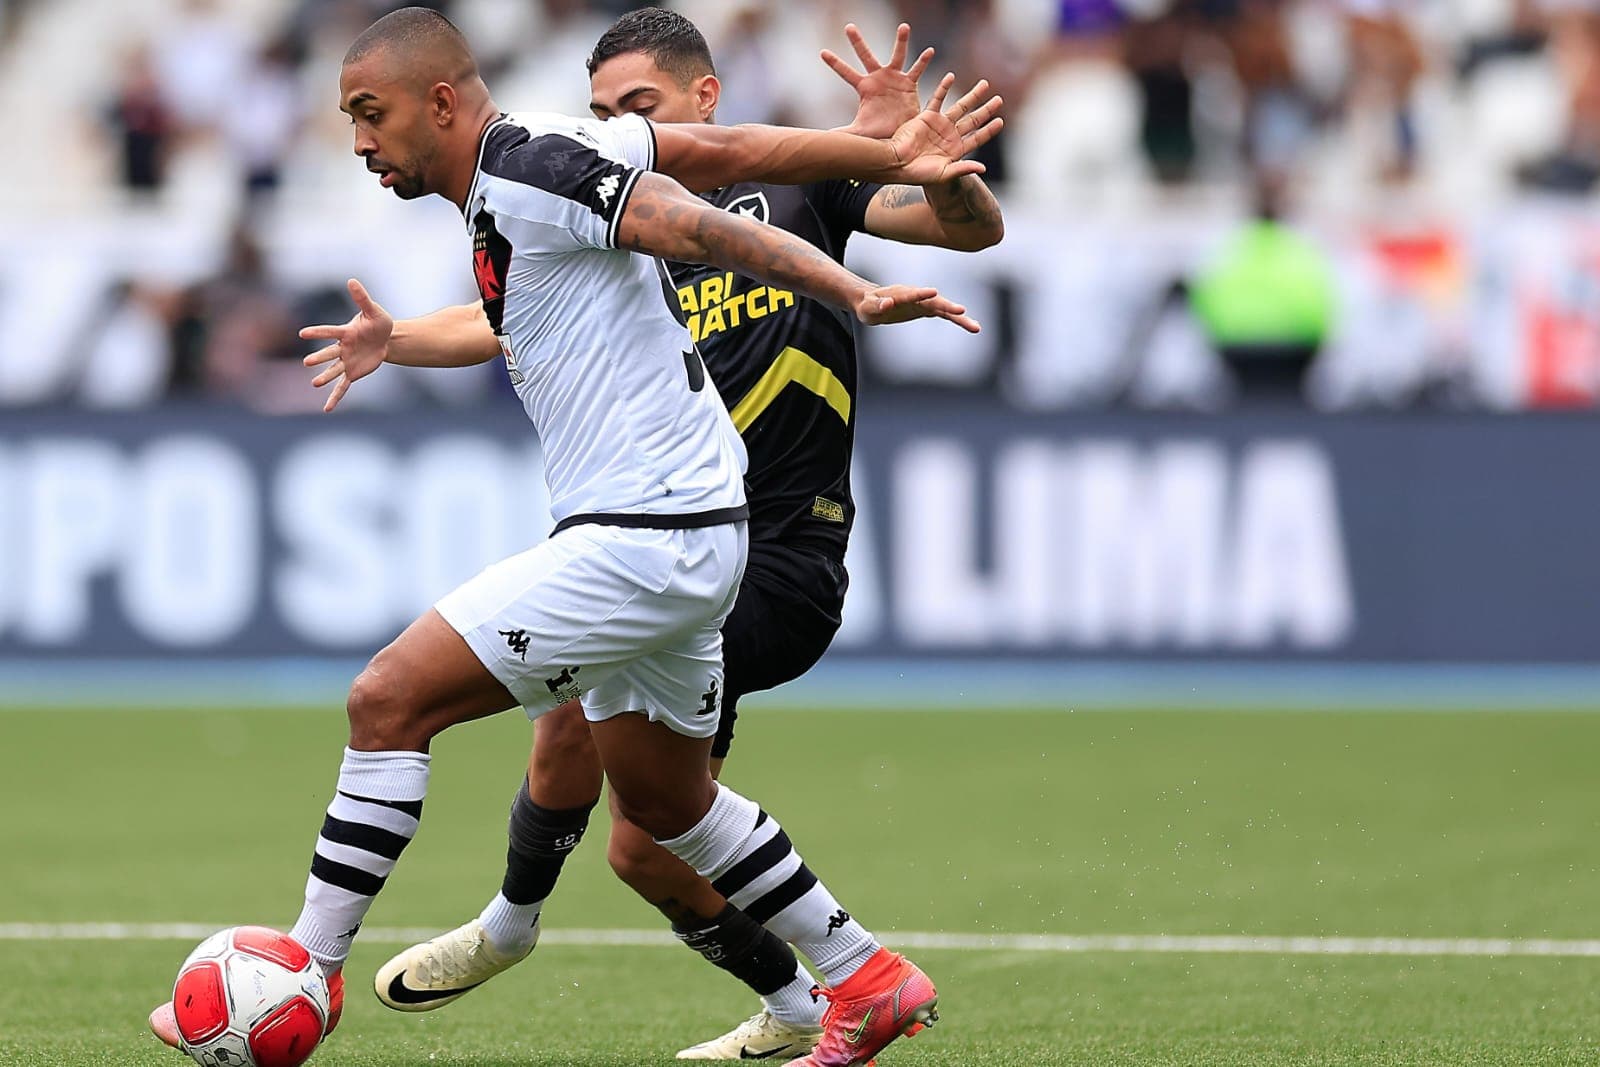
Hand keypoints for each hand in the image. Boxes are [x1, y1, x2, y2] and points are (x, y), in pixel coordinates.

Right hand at [299, 279, 392, 411]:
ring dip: (325, 377)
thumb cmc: (378, 323)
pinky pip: (343, 386)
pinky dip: (335, 397)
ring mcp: (347, 362)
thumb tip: (352, 281)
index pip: (330, 331)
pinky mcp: (353, 373)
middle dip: (319, 358)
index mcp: (346, 332)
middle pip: (329, 354)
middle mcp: (343, 348)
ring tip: (314, 383)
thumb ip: (362, 298)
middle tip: (307, 362)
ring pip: (333, 371)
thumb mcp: (374, 310)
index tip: (302, 334)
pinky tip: (327, 408)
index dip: (317, 332)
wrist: (387, 339)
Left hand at [823, 23, 935, 139]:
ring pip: (897, 56)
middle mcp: (878, 78)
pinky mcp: (909, 83)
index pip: (846, 73)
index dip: (835, 63)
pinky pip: (917, 70)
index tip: (822, 52)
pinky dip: (923, 61)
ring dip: (901, 42)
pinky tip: (929, 51)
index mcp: (864, 87)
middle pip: (866, 56)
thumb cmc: (879, 131)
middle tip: (848, 27)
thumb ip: (845, 133)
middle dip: (857, 42)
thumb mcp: (861, 132)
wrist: (901, 135)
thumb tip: (826, 139)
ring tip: (904, 27)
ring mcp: (894, 78)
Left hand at [854, 284, 980, 333]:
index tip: (934, 292)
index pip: (912, 294)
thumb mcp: (867, 308)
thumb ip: (877, 305)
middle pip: (935, 301)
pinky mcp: (927, 309)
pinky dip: (957, 319)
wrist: (874, 302)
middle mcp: (916, 296)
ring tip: (976, 328)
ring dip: (960, 317)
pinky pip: (945, 314)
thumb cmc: (868, 305)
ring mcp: (923, 302)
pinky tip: (971, 326)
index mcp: (901, 294)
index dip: (922, 294)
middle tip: (963, 311)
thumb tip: (887, 304)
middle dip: (949, 306)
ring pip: (944, 309)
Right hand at [884, 74, 1003, 186]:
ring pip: (960, 107)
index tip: (1000, 121)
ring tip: (985, 84)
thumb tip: (983, 168)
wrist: (896, 163)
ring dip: (973, 96)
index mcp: (956, 150)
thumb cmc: (917, 173)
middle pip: (973, 120)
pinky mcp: (926, 116)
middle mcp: (949, 136)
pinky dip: (944, 87)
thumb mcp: (943, 174)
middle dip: (986, 109)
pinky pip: (937, 98)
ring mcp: (939, 124)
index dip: (989, 130)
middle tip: (999, 99)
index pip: (977, 138)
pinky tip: (952, 77)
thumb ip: (963, 169)